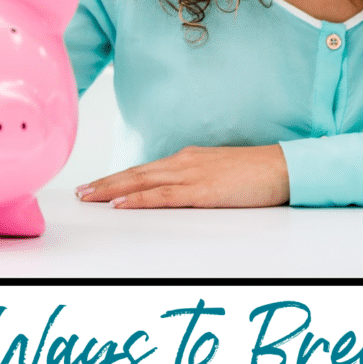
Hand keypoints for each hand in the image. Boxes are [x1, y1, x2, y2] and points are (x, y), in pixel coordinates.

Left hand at [75, 143, 289, 207]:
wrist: (282, 167)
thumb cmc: (256, 173)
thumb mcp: (220, 174)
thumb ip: (197, 180)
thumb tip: (179, 193)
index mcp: (188, 159)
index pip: (145, 170)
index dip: (118, 177)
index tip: (96, 185)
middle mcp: (184, 163)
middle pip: (136, 173)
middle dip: (105, 182)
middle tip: (80, 192)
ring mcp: (192, 176)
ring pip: (142, 182)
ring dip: (111, 190)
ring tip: (88, 198)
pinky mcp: (202, 192)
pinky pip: (163, 197)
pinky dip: (138, 199)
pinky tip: (120, 204)